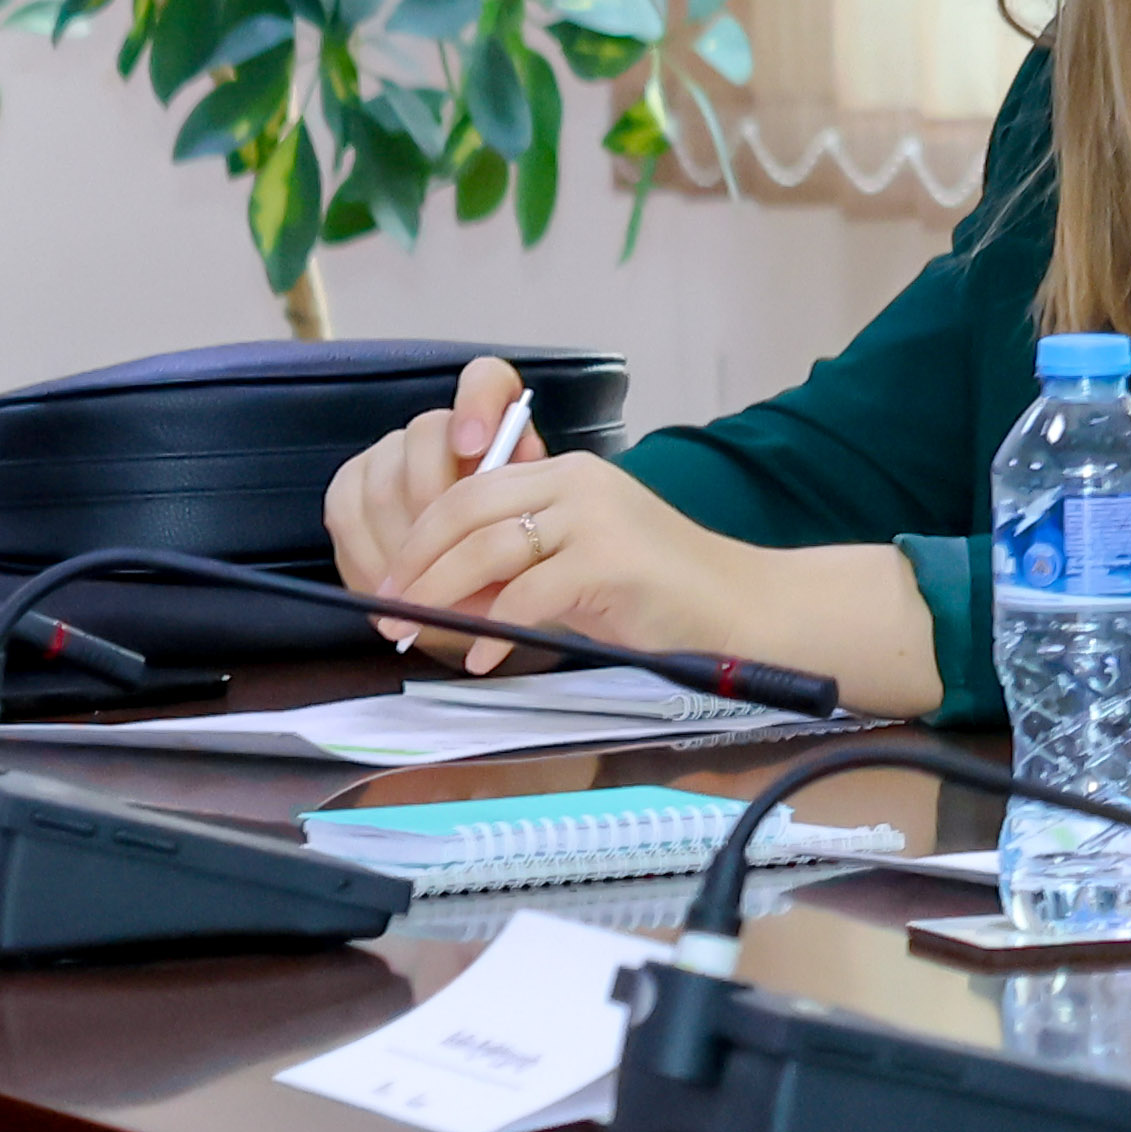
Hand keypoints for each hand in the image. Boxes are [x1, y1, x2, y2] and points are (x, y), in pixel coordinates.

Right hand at [326, 354, 538, 644]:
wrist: (474, 583)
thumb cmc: (509, 552)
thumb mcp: (529, 532)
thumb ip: (526, 502)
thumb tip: (520, 480)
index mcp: (493, 426)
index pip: (486, 380)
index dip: (478, 403)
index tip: (477, 446)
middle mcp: (434, 429)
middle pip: (425, 437)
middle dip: (436, 506)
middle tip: (451, 555)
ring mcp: (385, 455)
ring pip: (384, 483)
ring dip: (405, 543)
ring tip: (425, 588)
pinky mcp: (346, 488)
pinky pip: (347, 514)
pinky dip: (370, 558)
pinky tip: (390, 592)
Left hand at [365, 449, 943, 716]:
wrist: (743, 609)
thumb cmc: (660, 596)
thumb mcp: (579, 563)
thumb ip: (519, 565)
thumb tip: (440, 595)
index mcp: (567, 473)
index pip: (468, 491)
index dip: (419, 538)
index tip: (390, 583)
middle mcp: (579, 482)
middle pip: (466, 512)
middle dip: (416, 565)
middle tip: (387, 610)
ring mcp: (597, 518)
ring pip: (489, 550)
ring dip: (441, 596)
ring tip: (417, 632)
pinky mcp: (612, 562)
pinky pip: (530, 595)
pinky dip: (498, 631)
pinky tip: (484, 658)